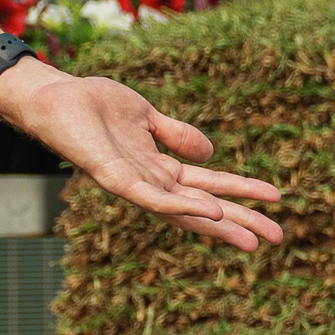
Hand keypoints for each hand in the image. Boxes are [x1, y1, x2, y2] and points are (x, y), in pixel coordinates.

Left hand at [0, 66, 284, 252]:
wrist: (56, 96)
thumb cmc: (94, 105)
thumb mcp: (147, 116)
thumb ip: (177, 135)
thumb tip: (211, 153)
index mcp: (159, 170)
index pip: (208, 189)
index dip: (241, 196)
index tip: (276, 201)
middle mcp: (149, 183)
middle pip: (203, 207)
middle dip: (239, 222)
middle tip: (278, 238)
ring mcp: (133, 183)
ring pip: (184, 210)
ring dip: (219, 224)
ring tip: (252, 238)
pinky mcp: (113, 176)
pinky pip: (152, 197)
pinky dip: (181, 207)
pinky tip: (209, 211)